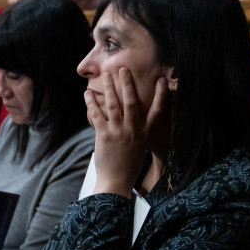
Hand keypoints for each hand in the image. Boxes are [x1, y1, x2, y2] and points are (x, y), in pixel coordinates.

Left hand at [84, 68, 167, 196]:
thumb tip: (131, 115)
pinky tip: (87, 94)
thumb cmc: (127, 163)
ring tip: (106, 75)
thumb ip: (137, 129)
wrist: (117, 180)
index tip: (162, 81)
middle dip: (128, 83)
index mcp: (144, 132)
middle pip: (132, 102)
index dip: (160, 95)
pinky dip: (91, 103)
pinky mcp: (104, 136)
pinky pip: (97, 115)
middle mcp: (133, 130)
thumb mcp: (139, 145)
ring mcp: (119, 132)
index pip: (156, 111)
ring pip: (113, 105)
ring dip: (109, 88)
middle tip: (123, 68)